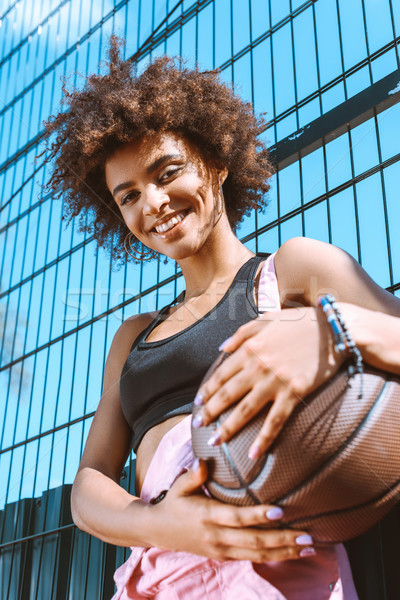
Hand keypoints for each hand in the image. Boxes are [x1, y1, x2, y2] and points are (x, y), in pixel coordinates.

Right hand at [146, 459, 314, 561]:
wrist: (158, 531)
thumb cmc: (173, 503)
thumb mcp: (179, 486)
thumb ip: (193, 475)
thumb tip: (204, 461)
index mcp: (207, 516)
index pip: (237, 518)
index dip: (258, 516)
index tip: (280, 512)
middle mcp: (217, 536)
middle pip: (254, 541)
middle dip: (283, 540)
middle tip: (308, 536)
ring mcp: (221, 550)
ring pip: (257, 554)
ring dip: (285, 552)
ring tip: (309, 548)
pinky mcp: (224, 557)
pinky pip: (253, 558)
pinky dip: (274, 557)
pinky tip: (292, 552)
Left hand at [194, 307, 342, 458]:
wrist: (334, 329)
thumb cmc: (300, 322)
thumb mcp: (266, 319)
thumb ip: (241, 334)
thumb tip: (221, 349)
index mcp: (249, 348)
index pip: (221, 374)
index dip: (207, 390)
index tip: (198, 403)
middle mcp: (258, 367)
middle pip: (227, 395)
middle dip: (209, 411)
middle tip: (197, 424)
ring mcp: (275, 382)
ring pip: (245, 410)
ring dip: (228, 428)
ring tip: (215, 441)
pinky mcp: (294, 393)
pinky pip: (275, 421)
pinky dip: (263, 439)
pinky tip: (253, 454)